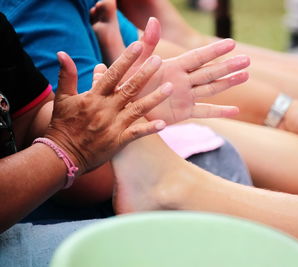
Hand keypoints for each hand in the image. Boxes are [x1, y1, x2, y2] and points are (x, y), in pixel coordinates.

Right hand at [45, 43, 172, 173]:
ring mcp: (113, 125)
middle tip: (158, 60)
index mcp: (94, 97)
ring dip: (155, 98)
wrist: (63, 154)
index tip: (138, 46)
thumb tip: (62, 53)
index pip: (112, 74)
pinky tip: (163, 123)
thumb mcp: (63, 98)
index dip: (126, 60)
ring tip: (170, 87)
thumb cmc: (63, 124)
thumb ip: (67, 75)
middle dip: (145, 74)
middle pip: (129, 88)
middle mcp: (106, 109)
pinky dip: (149, 129)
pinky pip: (136, 134)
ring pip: (138, 109)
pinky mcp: (118, 141)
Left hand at [124, 18, 249, 123]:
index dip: (214, 51)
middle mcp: (184, 80)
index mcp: (174, 67)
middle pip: (210, 72)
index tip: (231, 44)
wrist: (124, 107)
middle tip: (247, 60)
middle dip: (228, 66)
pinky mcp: (183, 113)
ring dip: (228, 83)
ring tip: (246, 75)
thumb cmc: (128, 82)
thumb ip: (147, 45)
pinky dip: (220, 112)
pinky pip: (205, 112)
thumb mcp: (136, 63)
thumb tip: (153, 21)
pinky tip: (236, 111)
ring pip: (212, 88)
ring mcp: (186, 97)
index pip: (198, 57)